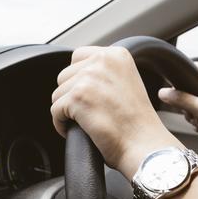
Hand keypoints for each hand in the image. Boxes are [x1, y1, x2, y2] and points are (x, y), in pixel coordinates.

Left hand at [51, 46, 180, 178]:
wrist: (142, 144)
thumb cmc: (137, 122)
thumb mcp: (127, 82)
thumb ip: (105, 72)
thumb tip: (80, 74)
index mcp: (116, 54)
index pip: (78, 56)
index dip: (78, 79)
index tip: (86, 95)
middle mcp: (102, 61)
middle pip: (65, 75)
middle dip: (71, 96)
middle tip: (87, 112)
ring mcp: (88, 78)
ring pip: (58, 94)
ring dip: (66, 110)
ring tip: (83, 122)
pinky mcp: (76, 97)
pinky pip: (55, 110)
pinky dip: (61, 124)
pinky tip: (75, 130)